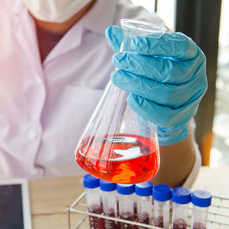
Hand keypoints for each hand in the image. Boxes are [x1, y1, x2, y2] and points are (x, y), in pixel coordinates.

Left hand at [105, 25, 206, 144]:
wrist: (166, 106)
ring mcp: (191, 99)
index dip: (158, 44)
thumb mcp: (147, 58)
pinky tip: (131, 98)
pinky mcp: (182, 118)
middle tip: (118, 60)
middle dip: (139, 65)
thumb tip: (111, 32)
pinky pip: (164, 116)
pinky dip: (145, 107)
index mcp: (190, 56)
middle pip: (169, 72)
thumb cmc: (157, 76)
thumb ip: (130, 46)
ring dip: (137, 85)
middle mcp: (195, 77)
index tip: (134, 43)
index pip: (180, 46)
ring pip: (166, 94)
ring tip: (117, 77)